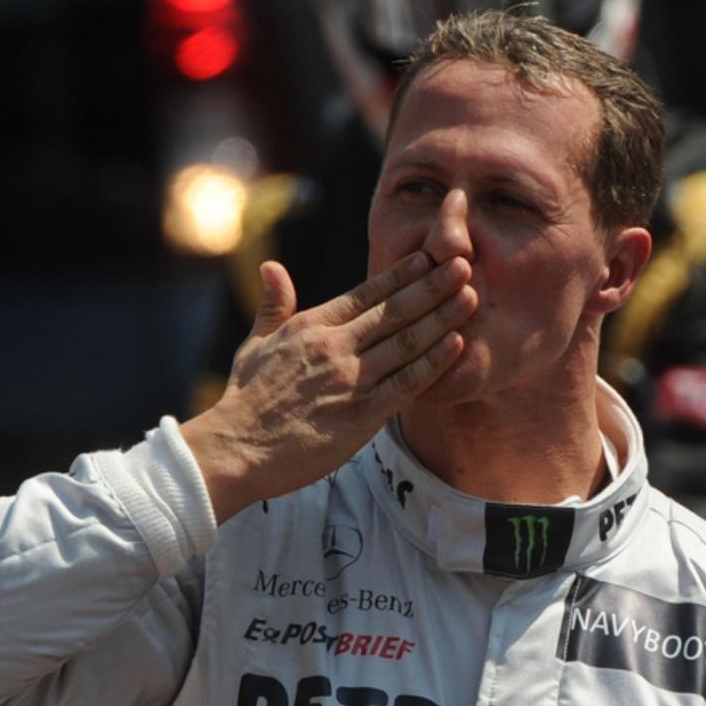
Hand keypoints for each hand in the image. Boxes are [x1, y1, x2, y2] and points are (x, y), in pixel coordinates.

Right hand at [181, 252, 476, 522]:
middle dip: (432, 286)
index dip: (401, 274)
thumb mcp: (254, 344)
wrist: (236, 449)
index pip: (366, 293)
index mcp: (311, 326)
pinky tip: (455, 346)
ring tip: (470, 297)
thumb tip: (271, 266)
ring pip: (406, 342)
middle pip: (394, 311)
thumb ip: (273, 305)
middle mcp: (334, 346)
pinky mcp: (360, 415)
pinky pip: (405, 384)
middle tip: (464, 264)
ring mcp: (349, 380)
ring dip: (441, 318)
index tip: (429, 256)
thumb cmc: (245, 400)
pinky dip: (432, 364)